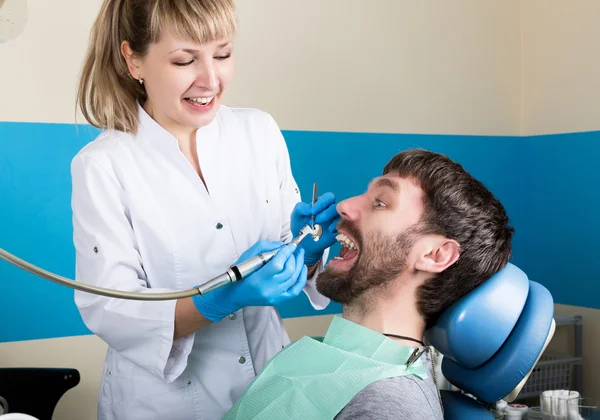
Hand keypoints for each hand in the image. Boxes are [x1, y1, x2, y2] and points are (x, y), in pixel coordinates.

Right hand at [192, 241, 307, 321]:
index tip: (291, 245)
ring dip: (299, 264)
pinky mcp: (279, 300)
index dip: (287, 252)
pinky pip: (296, 290)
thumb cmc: (239, 273)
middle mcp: (269, 289)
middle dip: (294, 257)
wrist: (235, 294)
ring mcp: (275, 296)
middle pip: (289, 270)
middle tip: (294, 249)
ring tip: (299, 255)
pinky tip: (302, 268)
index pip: (278, 264)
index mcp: (258, 278)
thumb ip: (265, 248)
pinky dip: (301, 278)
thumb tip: (283, 246)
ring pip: (294, 278)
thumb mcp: (247, 256)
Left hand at [291, 192, 340, 265]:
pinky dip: (336, 227)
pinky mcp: (337, 232)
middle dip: (327, 211)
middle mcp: (330, 212)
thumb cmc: (300, 227)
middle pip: (336, 206)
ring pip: (341, 215)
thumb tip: (310, 207)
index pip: (328, 197)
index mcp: (321, 204)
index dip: (322, 202)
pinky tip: (329, 230)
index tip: (313, 211)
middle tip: (316, 219)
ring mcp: (334, 222)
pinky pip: (342, 227)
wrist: (302, 244)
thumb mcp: (296, 215)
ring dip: (330, 218)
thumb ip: (301, 208)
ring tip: (318, 225)